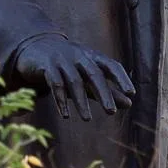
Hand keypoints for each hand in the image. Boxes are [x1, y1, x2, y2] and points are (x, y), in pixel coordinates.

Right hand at [15, 36, 134, 120]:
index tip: (131, 93)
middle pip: (94, 74)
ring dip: (81, 101)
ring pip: (74, 81)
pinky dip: (61, 100)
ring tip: (88, 119)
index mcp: (93, 56)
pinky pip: (55, 83)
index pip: (111, 65)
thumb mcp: (90, 75)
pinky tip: (65, 115)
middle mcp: (79, 56)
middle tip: (111, 111)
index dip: (121, 78)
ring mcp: (62, 59)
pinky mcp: (46, 66)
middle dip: (103, 93)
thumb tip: (130, 104)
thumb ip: (108, 89)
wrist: (37, 48)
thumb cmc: (70, 65)